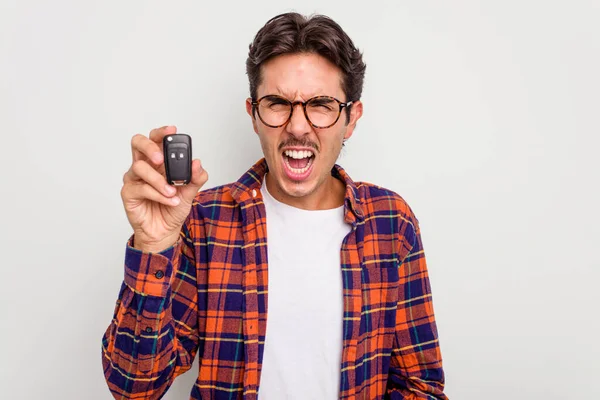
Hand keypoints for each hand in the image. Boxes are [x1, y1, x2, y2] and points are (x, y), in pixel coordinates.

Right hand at [121, 126, 207, 251]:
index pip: (155, 139)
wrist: (165, 231)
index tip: (172, 130)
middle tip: (161, 159)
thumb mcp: (190, 192)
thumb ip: (195, 178)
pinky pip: (141, 188)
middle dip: (150, 147)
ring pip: (140, 167)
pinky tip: (170, 200)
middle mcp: (144, 166)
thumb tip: (197, 163)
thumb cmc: (173, 208)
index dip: (162, 132)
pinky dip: (158, 194)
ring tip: (173, 192)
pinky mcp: (129, 193)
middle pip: (138, 143)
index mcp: (158, 162)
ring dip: (159, 180)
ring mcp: (134, 179)